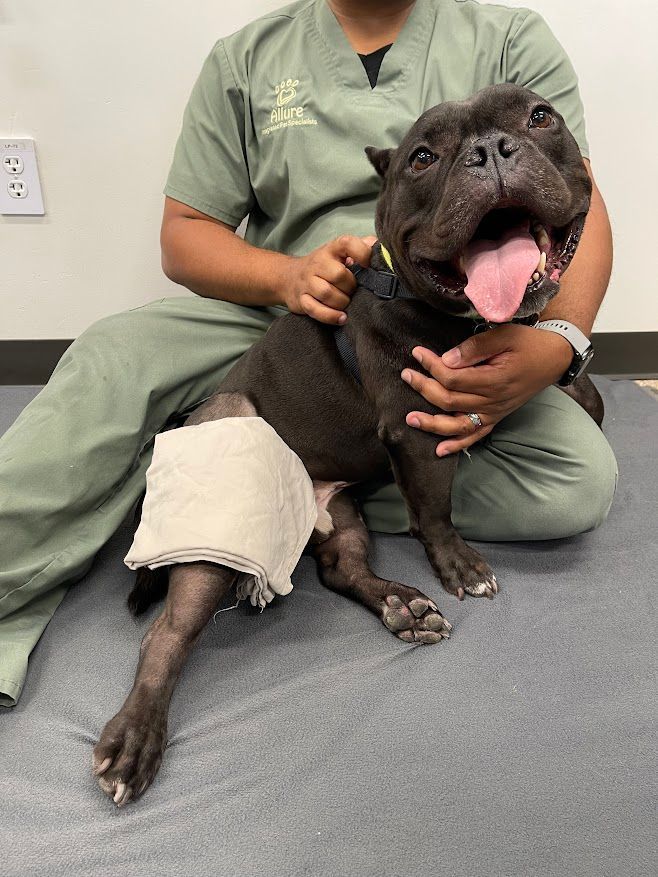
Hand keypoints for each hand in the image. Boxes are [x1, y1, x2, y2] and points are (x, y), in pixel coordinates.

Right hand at [284, 235, 376, 324]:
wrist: (289, 277)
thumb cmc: (324, 266)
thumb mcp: (341, 253)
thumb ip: (363, 247)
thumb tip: (384, 249)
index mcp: (332, 249)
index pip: (347, 243)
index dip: (362, 253)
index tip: (369, 265)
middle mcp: (318, 262)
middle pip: (338, 274)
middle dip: (350, 287)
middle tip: (353, 291)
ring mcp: (307, 281)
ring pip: (327, 293)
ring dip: (342, 302)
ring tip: (346, 304)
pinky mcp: (301, 300)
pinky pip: (315, 310)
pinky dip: (331, 316)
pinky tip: (342, 318)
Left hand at [400, 324, 573, 455]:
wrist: (553, 359)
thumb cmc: (528, 344)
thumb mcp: (504, 335)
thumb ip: (474, 348)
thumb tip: (448, 360)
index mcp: (493, 380)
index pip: (452, 377)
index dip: (431, 366)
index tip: (417, 353)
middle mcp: (492, 401)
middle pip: (449, 400)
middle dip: (423, 388)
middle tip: (406, 375)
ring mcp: (493, 413)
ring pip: (457, 424)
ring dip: (432, 424)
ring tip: (410, 419)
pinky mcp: (495, 418)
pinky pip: (474, 436)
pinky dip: (457, 445)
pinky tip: (439, 450)